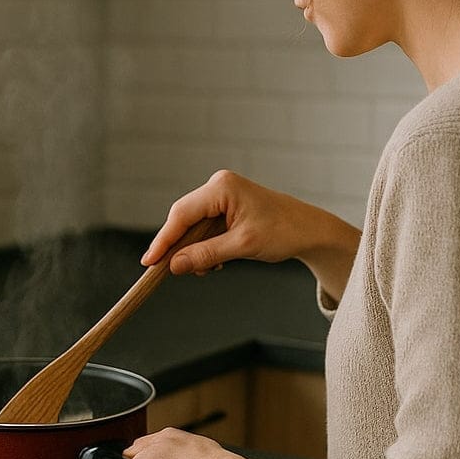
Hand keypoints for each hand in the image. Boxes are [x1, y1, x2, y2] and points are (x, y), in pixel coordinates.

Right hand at [142, 170, 361, 300]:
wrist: (309, 231)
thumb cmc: (283, 232)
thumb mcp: (242, 246)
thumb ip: (207, 254)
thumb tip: (174, 265)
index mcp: (221, 187)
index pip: (182, 214)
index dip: (164, 240)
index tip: (150, 262)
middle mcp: (218, 186)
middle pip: (183, 219)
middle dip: (179, 247)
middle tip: (169, 272)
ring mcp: (222, 196)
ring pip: (193, 226)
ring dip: (195, 250)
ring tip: (208, 269)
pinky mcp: (226, 208)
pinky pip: (204, 228)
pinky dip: (206, 247)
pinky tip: (217, 261)